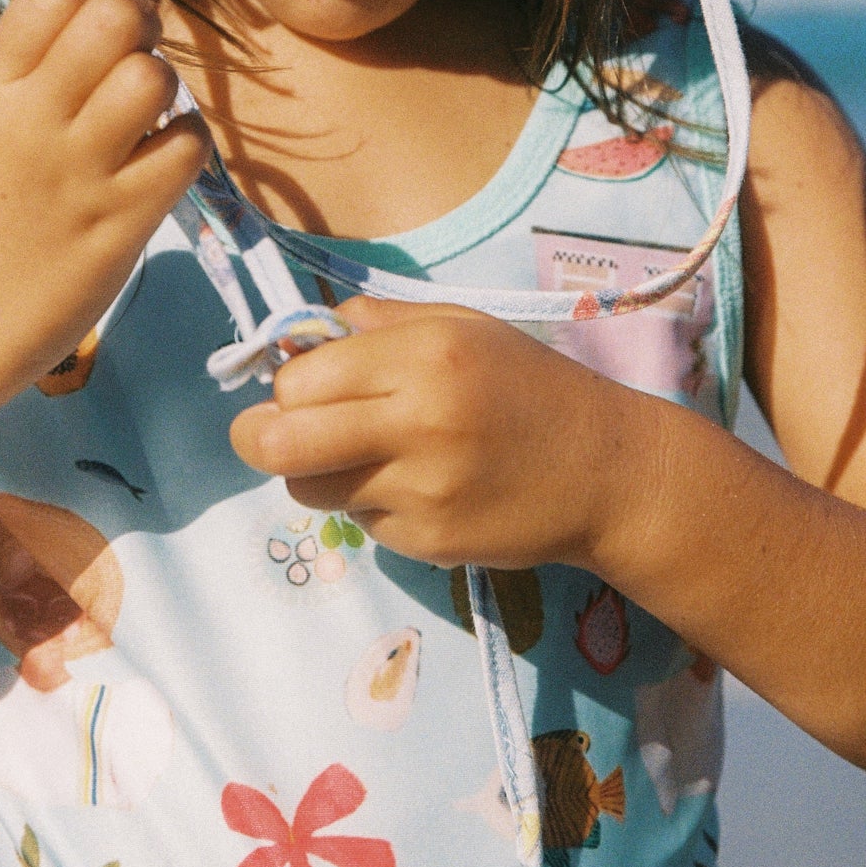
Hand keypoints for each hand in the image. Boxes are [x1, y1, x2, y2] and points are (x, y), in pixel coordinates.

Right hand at [0, 0, 209, 397]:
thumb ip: (28, 72)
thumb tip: (97, 14)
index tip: (94, 34)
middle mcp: (31, 121)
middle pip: (115, 16)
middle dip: (141, 29)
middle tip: (134, 65)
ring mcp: (77, 173)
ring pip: (154, 78)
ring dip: (164, 90)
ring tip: (145, 121)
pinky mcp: (120, 224)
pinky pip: (187, 148)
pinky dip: (186, 147)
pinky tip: (159, 164)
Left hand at [229, 295, 626, 569]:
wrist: (606, 470)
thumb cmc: (526, 385)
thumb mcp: (459, 325)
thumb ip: (374, 323)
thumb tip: (296, 339)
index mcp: (424, 355)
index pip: (300, 378)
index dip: (286, 385)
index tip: (300, 388)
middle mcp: (419, 421)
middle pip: (281, 442)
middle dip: (259, 438)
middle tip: (272, 433)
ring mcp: (423, 490)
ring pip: (309, 489)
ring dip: (315, 473)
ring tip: (359, 456)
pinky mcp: (430, 543)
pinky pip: (361, 522)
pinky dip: (370, 504)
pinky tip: (416, 487)